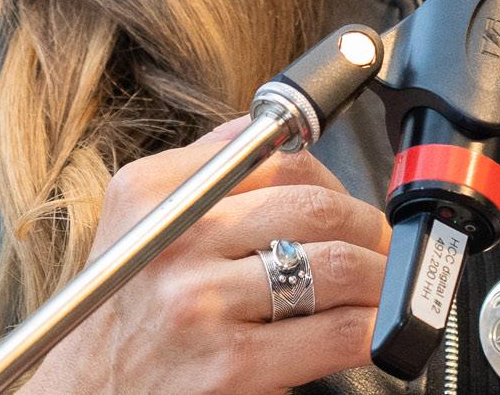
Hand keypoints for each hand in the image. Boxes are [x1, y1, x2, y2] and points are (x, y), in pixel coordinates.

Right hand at [20, 116, 394, 393]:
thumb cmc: (115, 318)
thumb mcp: (134, 226)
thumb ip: (201, 172)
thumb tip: (278, 133)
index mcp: (152, 193)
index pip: (273, 153)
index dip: (329, 173)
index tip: (344, 196)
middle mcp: (175, 241)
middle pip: (314, 204)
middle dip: (367, 224)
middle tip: (379, 244)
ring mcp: (203, 303)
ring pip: (337, 264)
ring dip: (381, 275)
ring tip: (384, 286)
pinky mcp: (233, 366)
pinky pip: (338, 331)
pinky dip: (375, 327)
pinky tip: (374, 330)